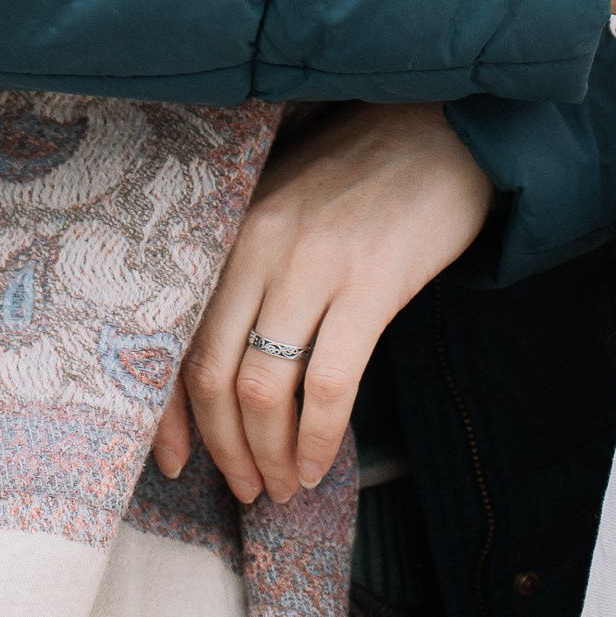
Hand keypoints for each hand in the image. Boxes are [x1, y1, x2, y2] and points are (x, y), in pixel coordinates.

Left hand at [153, 103, 492, 506]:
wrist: (445, 129)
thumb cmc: (365, 169)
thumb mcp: (287, 199)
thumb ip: (252, 261)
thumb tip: (227, 362)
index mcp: (235, 226)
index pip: (180, 335)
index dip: (170, 412)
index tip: (173, 461)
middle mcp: (261, 245)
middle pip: (214, 374)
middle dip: (224, 448)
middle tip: (246, 487)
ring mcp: (314, 264)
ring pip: (264, 388)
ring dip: (270, 454)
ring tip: (285, 484)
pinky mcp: (371, 284)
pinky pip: (329, 385)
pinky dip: (318, 438)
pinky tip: (321, 464)